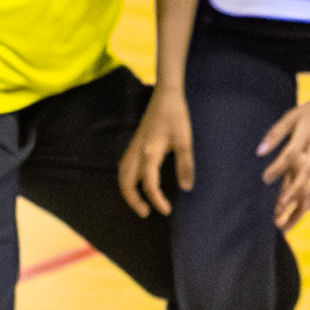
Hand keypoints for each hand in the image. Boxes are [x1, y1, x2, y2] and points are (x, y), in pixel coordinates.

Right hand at [119, 87, 194, 217]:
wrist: (165, 97)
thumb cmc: (176, 116)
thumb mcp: (185, 141)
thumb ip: (185, 165)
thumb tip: (186, 188)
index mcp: (149, 153)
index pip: (149, 184)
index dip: (157, 200)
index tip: (166, 211)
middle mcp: (137, 154)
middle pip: (127, 184)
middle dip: (133, 201)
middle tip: (146, 213)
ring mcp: (133, 149)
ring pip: (123, 177)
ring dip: (128, 192)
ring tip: (139, 203)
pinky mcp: (134, 146)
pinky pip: (124, 169)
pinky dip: (127, 181)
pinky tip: (136, 184)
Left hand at [259, 90, 309, 230]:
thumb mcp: (291, 116)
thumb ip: (275, 134)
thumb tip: (259, 152)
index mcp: (306, 135)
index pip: (290, 154)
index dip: (277, 167)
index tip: (264, 179)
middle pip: (307, 173)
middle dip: (294, 191)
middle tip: (281, 207)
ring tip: (301, 212)